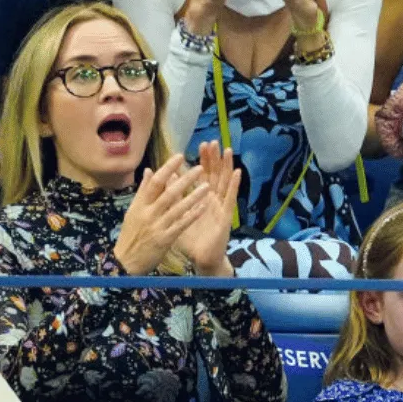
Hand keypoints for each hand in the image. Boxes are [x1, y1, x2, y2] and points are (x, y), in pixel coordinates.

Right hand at [113, 154, 210, 275]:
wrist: (125, 262)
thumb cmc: (131, 235)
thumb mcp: (133, 211)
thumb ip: (143, 191)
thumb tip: (149, 170)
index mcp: (140, 205)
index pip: (155, 182)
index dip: (168, 168)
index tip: (180, 157)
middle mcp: (148, 213)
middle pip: (168, 192)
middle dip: (185, 179)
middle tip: (201, 168)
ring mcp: (157, 226)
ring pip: (177, 208)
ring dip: (194, 196)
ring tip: (208, 186)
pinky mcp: (165, 239)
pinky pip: (181, 224)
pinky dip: (193, 215)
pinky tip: (204, 207)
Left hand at [172, 142, 239, 276]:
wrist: (201, 259)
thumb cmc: (190, 238)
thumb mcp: (177, 213)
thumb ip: (172, 195)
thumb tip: (165, 176)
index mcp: (201, 198)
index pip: (203, 175)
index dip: (204, 160)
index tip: (202, 144)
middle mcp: (213, 200)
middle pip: (215, 175)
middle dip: (214, 158)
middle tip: (214, 142)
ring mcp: (221, 207)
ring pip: (224, 182)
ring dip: (226, 166)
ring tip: (227, 150)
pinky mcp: (226, 216)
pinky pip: (231, 198)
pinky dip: (234, 185)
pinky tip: (237, 172)